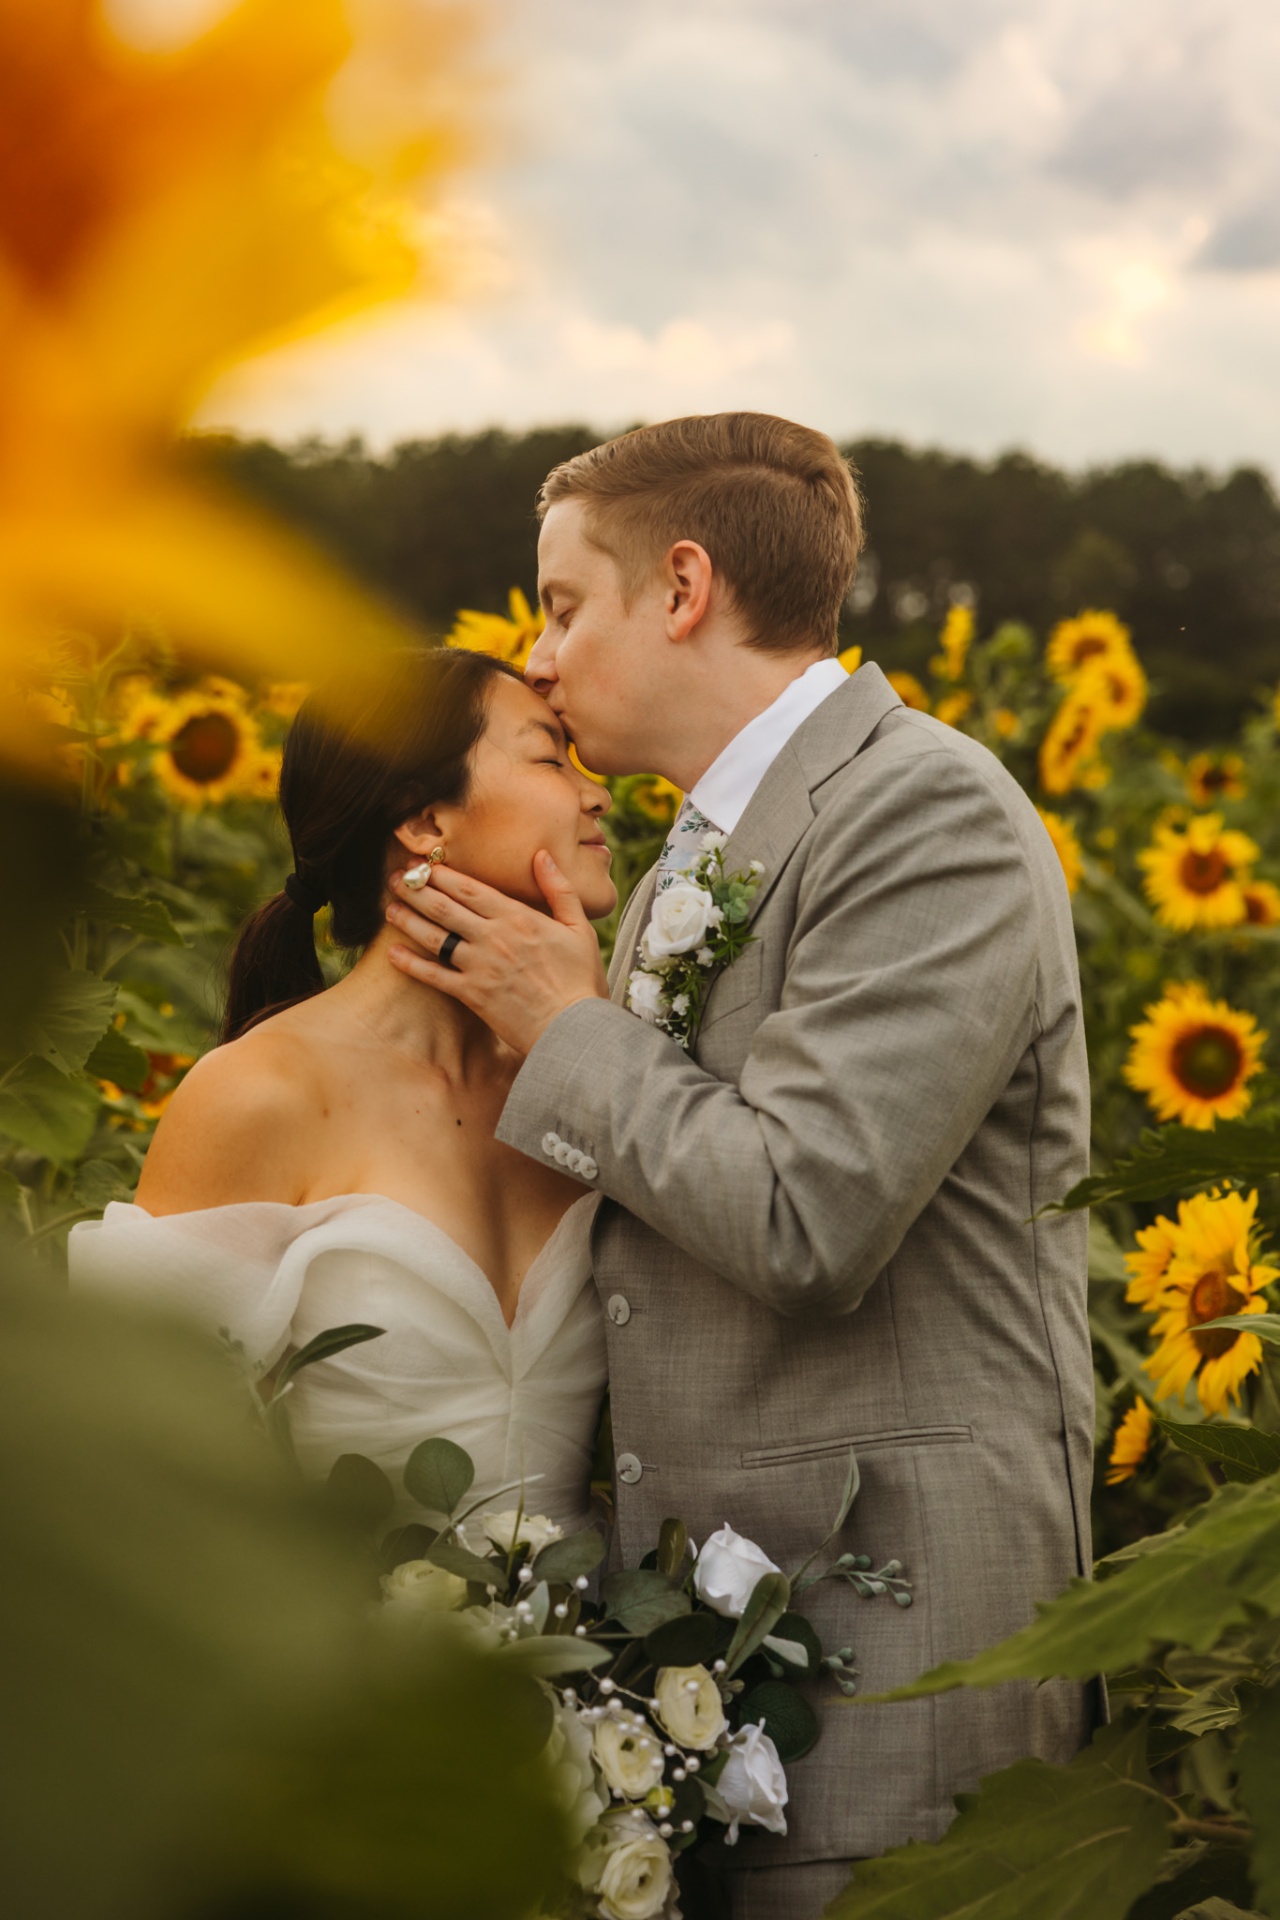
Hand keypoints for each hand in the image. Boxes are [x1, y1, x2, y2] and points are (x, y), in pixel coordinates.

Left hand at [384, 853, 609, 1054]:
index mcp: (518, 918)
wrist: (574, 1028)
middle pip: (445, 907)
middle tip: (396, 878)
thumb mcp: (580, 927)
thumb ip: (559, 889)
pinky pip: (434, 976)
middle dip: (417, 889)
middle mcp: (493, 938)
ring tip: (389, 907)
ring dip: (408, 919)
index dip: (442, 874)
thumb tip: (542, 855)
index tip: (424, 864)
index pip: (470, 889)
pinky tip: (393, 953)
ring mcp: (479, 966)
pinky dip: (411, 964)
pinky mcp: (472, 995)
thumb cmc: (581, 980)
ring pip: (434, 937)